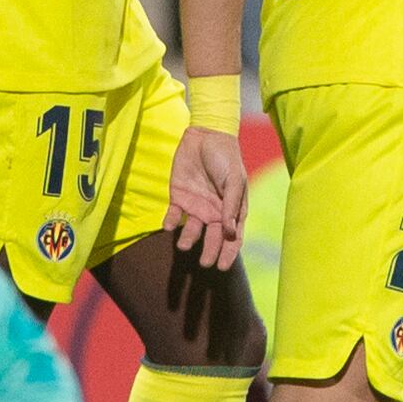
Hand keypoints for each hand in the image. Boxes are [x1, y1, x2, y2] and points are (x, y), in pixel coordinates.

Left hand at [165, 123, 248, 269]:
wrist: (205, 135)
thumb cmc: (226, 157)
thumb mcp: (234, 180)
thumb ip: (231, 205)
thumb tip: (230, 232)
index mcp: (231, 210)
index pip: (232, 237)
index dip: (229, 253)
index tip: (222, 266)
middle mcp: (214, 212)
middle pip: (212, 238)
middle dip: (209, 252)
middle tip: (205, 264)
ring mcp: (196, 206)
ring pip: (191, 230)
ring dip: (187, 239)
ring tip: (184, 245)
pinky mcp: (178, 197)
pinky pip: (173, 215)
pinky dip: (170, 222)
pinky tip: (169, 227)